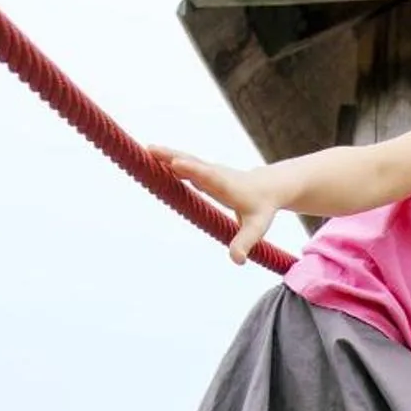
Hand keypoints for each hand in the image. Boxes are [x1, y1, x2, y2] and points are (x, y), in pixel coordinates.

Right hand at [156, 147, 282, 264]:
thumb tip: (237, 261)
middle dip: (173, 156)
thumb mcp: (256, 228)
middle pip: (193, 163)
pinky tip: (150, 158)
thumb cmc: (261, 209)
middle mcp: (215, 174)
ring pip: (185, 160)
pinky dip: (167, 160)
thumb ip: (245, 243)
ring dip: (166, 155)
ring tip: (144, 150)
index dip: (193, 170)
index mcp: (227, 186)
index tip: (177, 163)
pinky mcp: (201, 171)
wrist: (266, 187)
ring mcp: (207, 171)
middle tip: (151, 150)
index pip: (209, 177)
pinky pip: (182, 164)